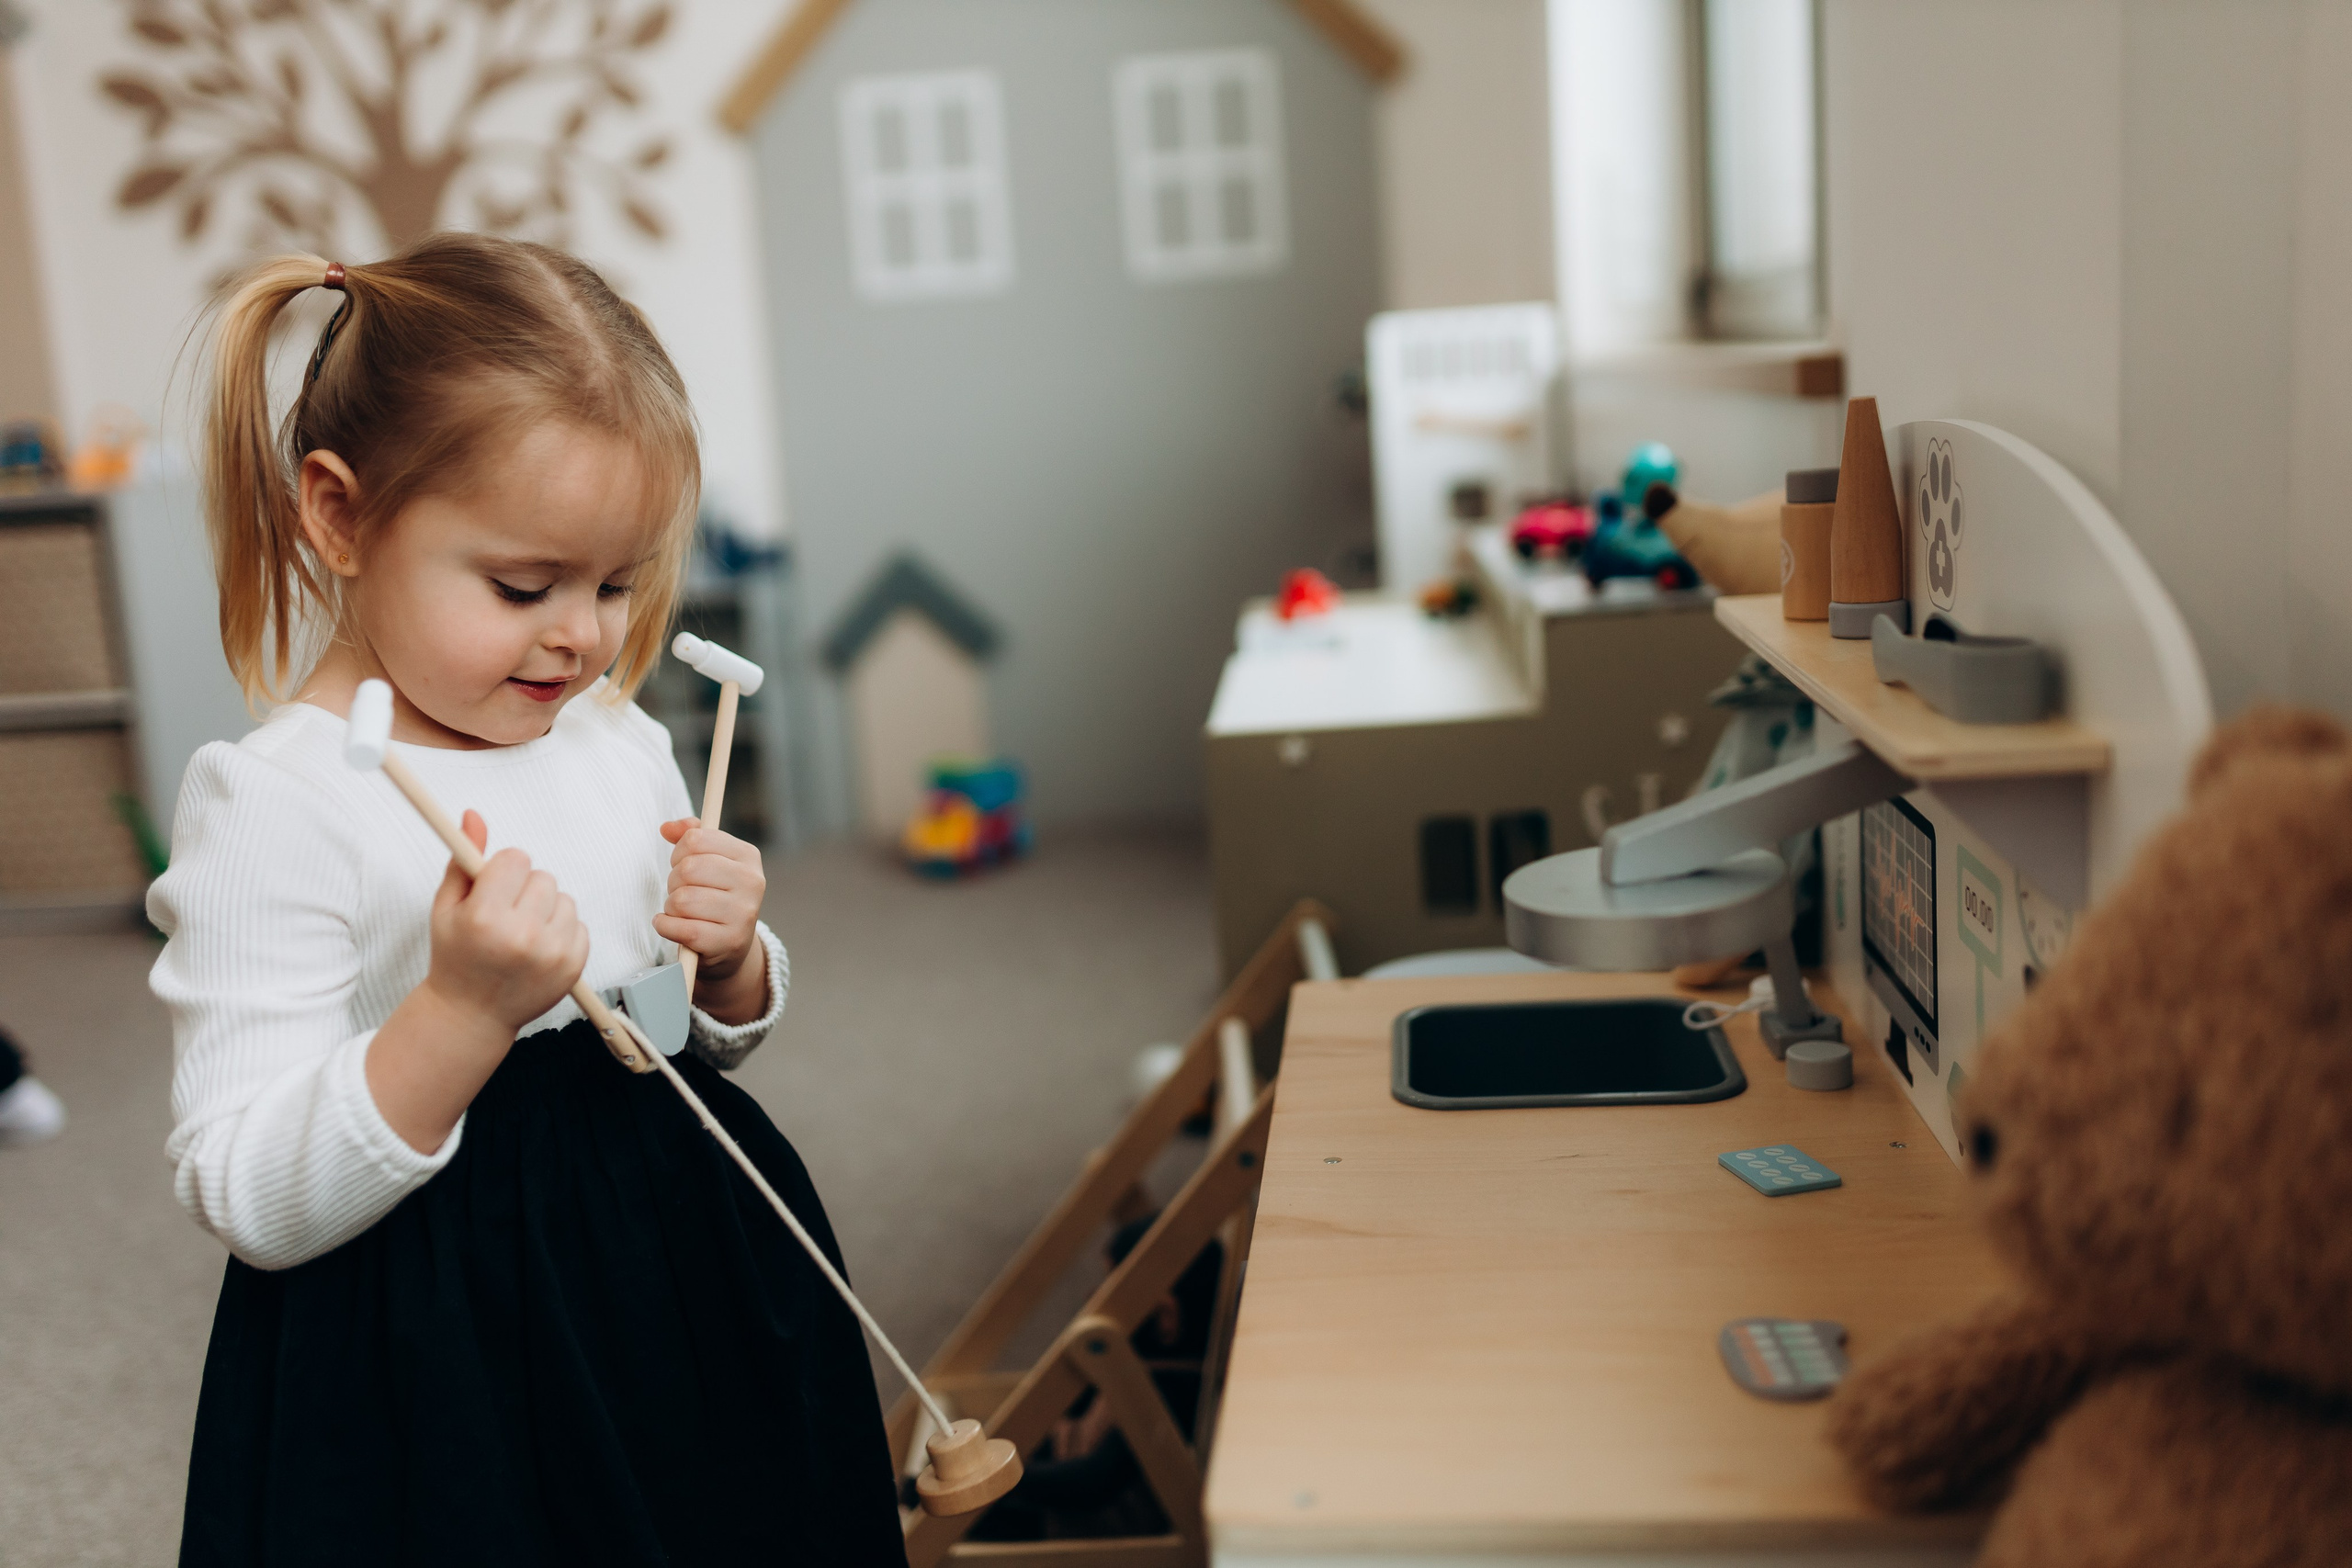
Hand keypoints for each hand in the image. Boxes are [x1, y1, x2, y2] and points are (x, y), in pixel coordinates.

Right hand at [369, 811, 589, 1153]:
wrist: (472, 1016)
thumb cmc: (455, 957)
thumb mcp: (446, 908)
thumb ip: (463, 860)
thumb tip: (474, 815)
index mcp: (485, 918)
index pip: (516, 859)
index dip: (503, 871)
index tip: (493, 888)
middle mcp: (521, 936)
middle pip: (543, 876)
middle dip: (524, 889)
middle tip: (505, 915)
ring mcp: (552, 954)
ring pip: (565, 898)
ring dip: (546, 909)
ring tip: (521, 934)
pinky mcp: (574, 966)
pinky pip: (579, 923)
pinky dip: (562, 931)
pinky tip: (538, 949)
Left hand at [656, 817, 766, 1019]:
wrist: (730, 946)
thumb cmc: (714, 896)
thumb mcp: (709, 861)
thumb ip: (689, 835)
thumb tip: (667, 828)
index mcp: (748, 856)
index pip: (696, 839)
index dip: (679, 852)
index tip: (682, 864)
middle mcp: (752, 882)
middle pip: (688, 869)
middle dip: (673, 881)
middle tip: (681, 891)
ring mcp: (743, 914)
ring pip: (682, 900)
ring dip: (671, 907)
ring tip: (681, 912)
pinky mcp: (728, 941)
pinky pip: (681, 928)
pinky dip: (666, 927)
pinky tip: (673, 927)